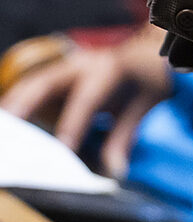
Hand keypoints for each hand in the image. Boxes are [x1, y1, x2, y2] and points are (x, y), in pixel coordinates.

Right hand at [0, 25, 171, 177]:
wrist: (149, 50)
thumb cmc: (146, 78)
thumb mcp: (145, 103)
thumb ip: (125, 136)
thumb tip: (115, 171)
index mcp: (109, 71)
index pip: (85, 100)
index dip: (71, 125)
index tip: (60, 150)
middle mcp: (83, 66)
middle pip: (46, 84)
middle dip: (23, 107)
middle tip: (7, 135)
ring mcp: (67, 67)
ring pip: (32, 85)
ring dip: (13, 106)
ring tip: (2, 132)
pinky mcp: (57, 74)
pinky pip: (31, 89)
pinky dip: (16, 104)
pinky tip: (6, 122)